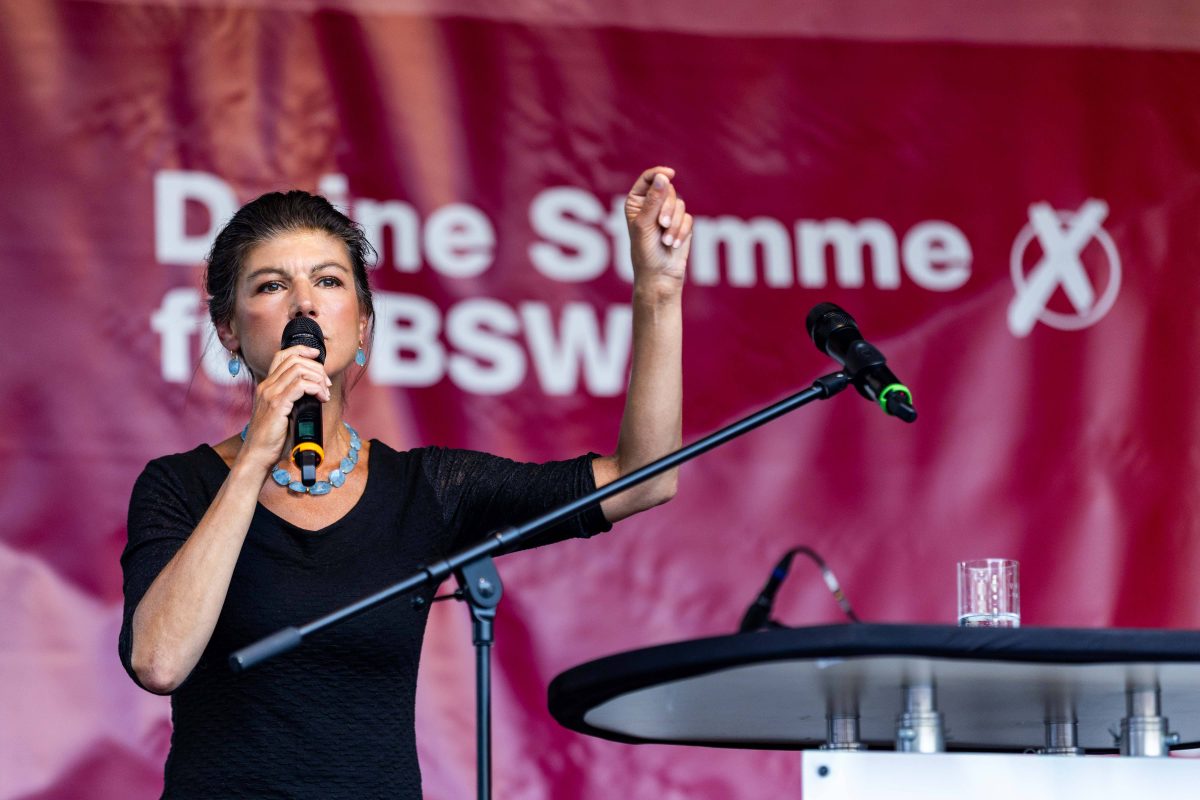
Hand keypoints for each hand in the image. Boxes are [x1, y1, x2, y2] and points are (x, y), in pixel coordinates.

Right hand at [237, 345, 331, 473]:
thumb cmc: (272, 437)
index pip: (282, 355)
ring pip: (299, 369)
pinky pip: (300, 385)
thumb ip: (292, 399)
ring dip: (318, 378)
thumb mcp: (281, 413)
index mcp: (267, 386)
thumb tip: (314, 393)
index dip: (301, 350)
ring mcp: (270, 394)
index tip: (317, 355)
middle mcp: (266, 386)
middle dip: (316, 368)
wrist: (257, 454)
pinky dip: (316, 388)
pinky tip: (321, 398)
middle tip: (326, 384)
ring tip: (325, 393)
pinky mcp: (277, 405)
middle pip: (294, 360)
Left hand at [625, 166, 692, 288]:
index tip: (669, 174)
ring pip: (679, 204)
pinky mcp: (682, 224)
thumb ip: (654, 200)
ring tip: (666, 241)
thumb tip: (663, 176)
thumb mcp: (645, 224)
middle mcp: (652, 205)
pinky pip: (688, 218)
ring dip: (674, 224)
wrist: (659, 275)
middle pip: (667, 190)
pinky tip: (674, 244)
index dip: (658, 174)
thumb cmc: (645, 251)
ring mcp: (668, 214)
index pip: (648, 179)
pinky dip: (681, 231)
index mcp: (637, 202)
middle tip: (661, 224)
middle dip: (667, 208)